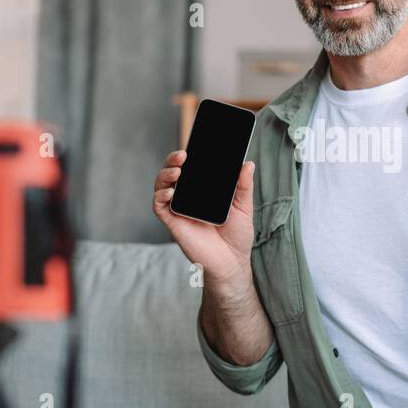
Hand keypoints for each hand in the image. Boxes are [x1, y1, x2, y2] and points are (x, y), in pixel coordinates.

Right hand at [152, 151, 255, 285]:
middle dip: (173, 160)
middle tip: (183, 155)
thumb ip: (243, 186)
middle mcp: (188, 196)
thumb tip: (248, 163)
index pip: (191, 167)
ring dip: (165, 175)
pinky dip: (160, 197)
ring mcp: (179, 209)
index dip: (189, 154)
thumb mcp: (244, 207)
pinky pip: (159, 207)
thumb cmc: (237, 235)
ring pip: (162, 186)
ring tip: (177, 171)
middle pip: (173, 172)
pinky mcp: (173, 222)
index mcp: (203, 190)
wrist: (232, 263)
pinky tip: (169, 192)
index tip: (194, 144)